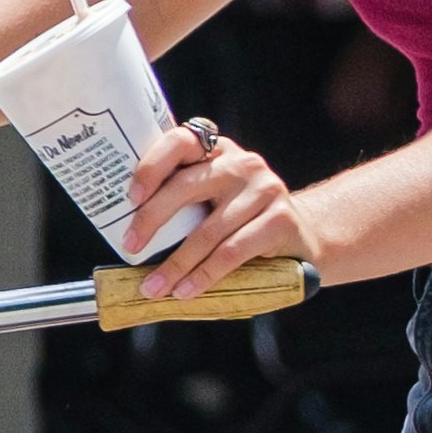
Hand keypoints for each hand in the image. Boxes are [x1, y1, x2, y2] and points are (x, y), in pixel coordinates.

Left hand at [125, 118, 306, 298]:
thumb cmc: (243, 222)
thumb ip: (182, 201)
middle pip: (187, 186)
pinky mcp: (281, 219)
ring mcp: (265, 189)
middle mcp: (242, 162)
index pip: (180, 141)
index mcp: (218, 151)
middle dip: (151, 220)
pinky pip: (232, 252)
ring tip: (154, 288)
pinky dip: (204, 275)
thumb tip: (127, 234)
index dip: (152, 166)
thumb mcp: (214, 200)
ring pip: (207, 230)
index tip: (131, 197)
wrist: (304, 236)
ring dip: (175, 264)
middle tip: (130, 247)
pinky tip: (187, 291)